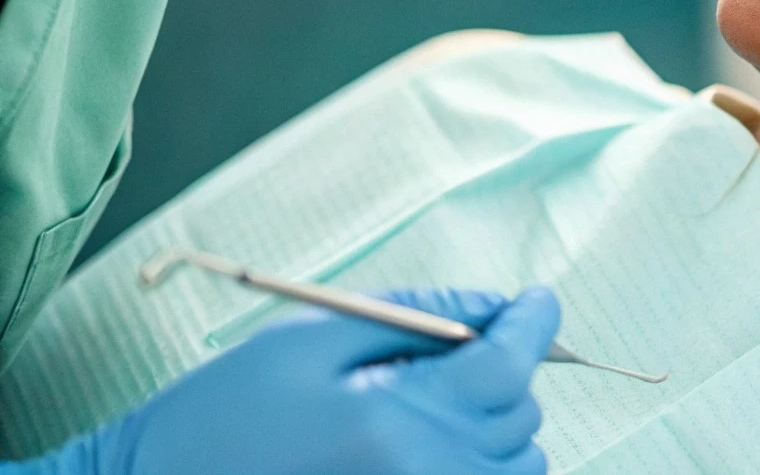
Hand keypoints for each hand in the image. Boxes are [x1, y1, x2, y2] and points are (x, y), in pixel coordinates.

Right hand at [31, 287, 558, 474]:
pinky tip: (434, 447)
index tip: (538, 301)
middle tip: (450, 357)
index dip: (534, 322)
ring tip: (432, 411)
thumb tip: (495, 304)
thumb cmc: (222, 412)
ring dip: (497, 428)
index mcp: (392, 420)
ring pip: (519, 465)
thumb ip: (414, 313)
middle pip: (520, 412)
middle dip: (501, 373)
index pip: (509, 364)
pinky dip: (483, 468)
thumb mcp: (308, 336)